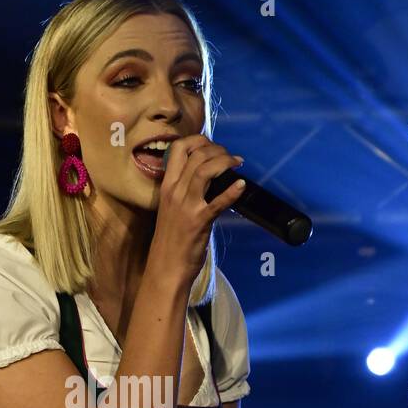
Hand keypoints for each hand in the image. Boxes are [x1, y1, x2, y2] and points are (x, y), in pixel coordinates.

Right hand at [149, 134, 245, 283]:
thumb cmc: (171, 239)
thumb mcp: (172, 208)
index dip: (198, 140)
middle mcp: (175, 192)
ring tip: (237, 163)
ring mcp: (187, 206)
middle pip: (196, 155)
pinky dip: (232, 191)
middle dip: (217, 149)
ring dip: (225, 162)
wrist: (166, 267)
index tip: (212, 145)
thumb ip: (185, 190)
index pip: (178, 149)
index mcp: (166, 186)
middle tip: (230, 156)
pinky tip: (242, 186)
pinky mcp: (199, 221)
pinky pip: (218, 201)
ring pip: (205, 170)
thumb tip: (206, 176)